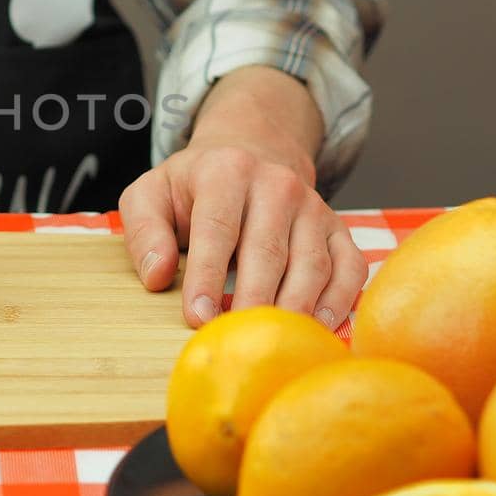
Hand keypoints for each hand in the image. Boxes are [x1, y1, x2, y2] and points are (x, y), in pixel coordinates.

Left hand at [118, 67, 366, 329]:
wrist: (251, 151)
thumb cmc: (195, 186)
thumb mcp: (152, 193)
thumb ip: (145, 230)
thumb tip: (157, 276)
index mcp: (227, 172)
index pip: (217, 229)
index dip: (207, 276)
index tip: (198, 317)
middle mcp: (277, 185)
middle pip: (268, 252)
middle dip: (253, 300)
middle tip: (238, 339)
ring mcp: (313, 207)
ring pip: (312, 264)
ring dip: (295, 308)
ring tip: (275, 343)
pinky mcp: (338, 229)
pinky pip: (350, 268)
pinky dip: (339, 302)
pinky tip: (318, 329)